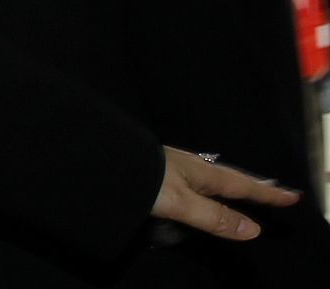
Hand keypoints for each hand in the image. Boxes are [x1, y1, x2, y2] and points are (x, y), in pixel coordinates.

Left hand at [152, 146, 300, 239]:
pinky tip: (199, 184)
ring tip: (241, 188)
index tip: (290, 195)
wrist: (100, 160)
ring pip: (211, 174)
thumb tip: (253, 229)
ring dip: (230, 182)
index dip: (266, 193)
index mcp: (202, 172)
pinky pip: (196, 175)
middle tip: (272, 189)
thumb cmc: (143, 180)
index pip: (242, 185)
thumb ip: (213, 217)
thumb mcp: (180, 203)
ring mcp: (173, 164)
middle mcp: (191, 165)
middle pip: (229, 176)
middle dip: (252, 184)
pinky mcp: (158, 168)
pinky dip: (209, 182)